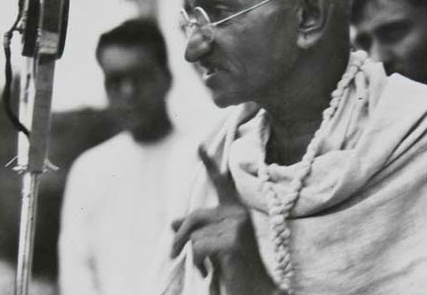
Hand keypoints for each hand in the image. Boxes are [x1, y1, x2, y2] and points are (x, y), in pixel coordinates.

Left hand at [171, 147, 280, 293]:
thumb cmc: (235, 268)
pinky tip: (209, 270)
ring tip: (207, 266)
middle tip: (171, 253)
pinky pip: (197, 247)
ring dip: (192, 254)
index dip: (209, 164)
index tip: (199, 146)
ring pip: (194, 235)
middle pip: (194, 217)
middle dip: (180, 236)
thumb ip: (198, 231)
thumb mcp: (213, 245)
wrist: (255, 290)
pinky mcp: (233, 241)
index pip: (221, 184)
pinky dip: (196, 262)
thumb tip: (172, 222)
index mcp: (236, 211)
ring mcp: (238, 226)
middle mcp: (239, 214)